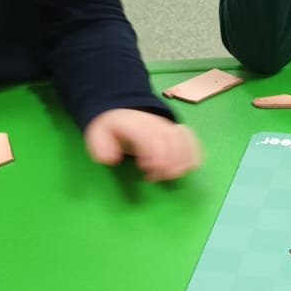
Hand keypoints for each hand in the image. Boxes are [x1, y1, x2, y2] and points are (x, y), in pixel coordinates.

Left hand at [84, 109, 201, 182]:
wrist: (120, 111)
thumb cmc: (111, 129)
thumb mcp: (97, 134)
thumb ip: (100, 147)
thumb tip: (111, 159)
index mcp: (138, 125)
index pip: (155, 139)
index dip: (156, 158)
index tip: (144, 170)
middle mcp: (158, 124)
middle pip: (174, 143)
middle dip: (167, 166)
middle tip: (152, 178)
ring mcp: (170, 127)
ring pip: (186, 143)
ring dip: (181, 164)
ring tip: (166, 175)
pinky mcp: (178, 133)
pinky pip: (193, 142)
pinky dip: (192, 157)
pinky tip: (183, 168)